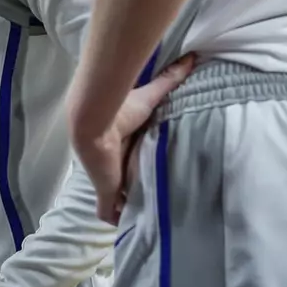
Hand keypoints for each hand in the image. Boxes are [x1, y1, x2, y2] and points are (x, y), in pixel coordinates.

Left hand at [76, 54, 197, 225]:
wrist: (93, 119)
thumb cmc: (120, 108)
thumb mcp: (152, 96)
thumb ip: (170, 79)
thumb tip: (192, 57)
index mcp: (126, 144)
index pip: (135, 160)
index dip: (143, 168)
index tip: (159, 174)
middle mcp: (117, 164)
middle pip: (128, 183)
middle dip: (138, 193)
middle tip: (161, 201)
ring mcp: (109, 181)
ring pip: (120, 201)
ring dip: (129, 209)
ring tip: (148, 219)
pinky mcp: (105, 194)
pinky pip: (109, 214)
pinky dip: (116, 220)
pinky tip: (128, 228)